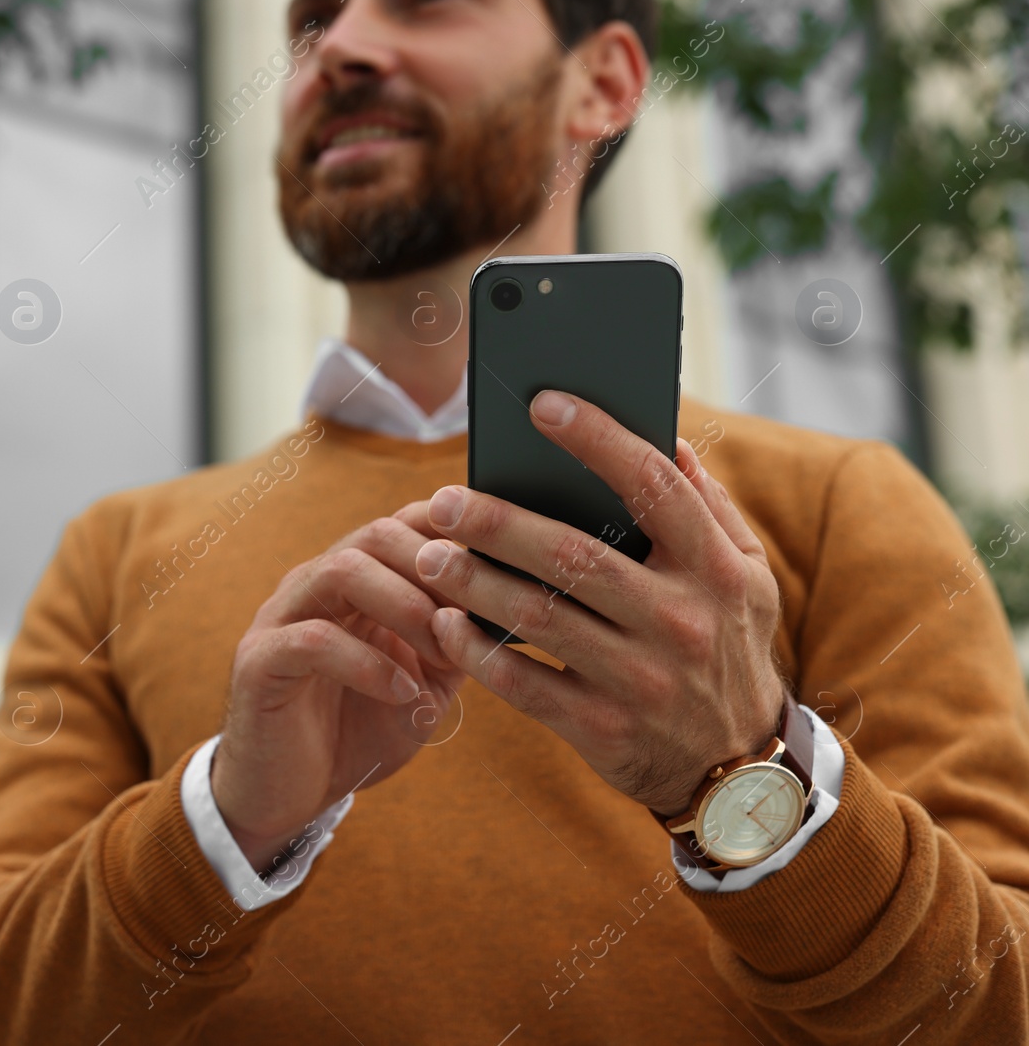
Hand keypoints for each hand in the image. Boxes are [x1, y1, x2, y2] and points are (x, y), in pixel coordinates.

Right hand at [215, 504, 465, 872]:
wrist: (290, 794)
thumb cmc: (358, 730)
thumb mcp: (425, 681)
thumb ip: (458, 641)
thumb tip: (518, 607)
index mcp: (353, 581)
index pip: (402, 524)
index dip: (453, 534)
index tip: (500, 568)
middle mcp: (314, 585)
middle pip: (375, 534)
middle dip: (434, 571)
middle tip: (471, 617)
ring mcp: (280, 617)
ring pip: (341, 571)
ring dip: (404, 606)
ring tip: (441, 650)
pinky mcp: (258, 661)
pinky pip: (313, 640)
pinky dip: (368, 663)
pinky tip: (403, 693)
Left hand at [415, 390, 787, 816]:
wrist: (740, 771)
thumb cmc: (726, 647)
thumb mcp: (746, 577)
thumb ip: (707, 505)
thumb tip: (666, 433)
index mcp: (718, 569)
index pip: (654, 485)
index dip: (598, 438)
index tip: (542, 403)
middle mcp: (683, 621)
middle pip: (574, 554)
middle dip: (499, 523)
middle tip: (442, 502)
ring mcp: (643, 680)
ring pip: (540, 617)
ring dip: (474, 584)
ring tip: (429, 557)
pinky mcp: (605, 729)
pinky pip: (524, 685)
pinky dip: (477, 652)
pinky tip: (443, 624)